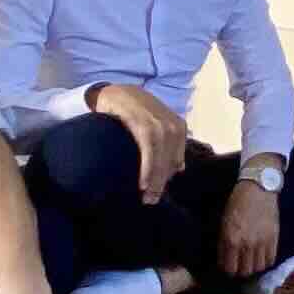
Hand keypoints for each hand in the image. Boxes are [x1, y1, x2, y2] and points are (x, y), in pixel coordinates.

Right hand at [89, 84, 187, 204]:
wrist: (114, 92)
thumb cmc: (133, 112)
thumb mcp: (155, 126)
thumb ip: (167, 145)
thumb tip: (179, 169)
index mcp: (178, 126)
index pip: (177, 158)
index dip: (167, 177)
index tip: (158, 193)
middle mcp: (172, 124)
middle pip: (170, 160)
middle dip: (161, 182)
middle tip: (151, 201)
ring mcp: (159, 122)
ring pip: (161, 157)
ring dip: (155, 179)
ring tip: (147, 197)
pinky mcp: (143, 122)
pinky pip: (149, 149)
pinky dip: (147, 167)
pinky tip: (143, 182)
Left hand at [221, 181, 281, 275]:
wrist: (258, 189)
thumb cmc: (237, 203)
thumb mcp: (224, 222)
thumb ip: (224, 242)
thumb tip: (224, 257)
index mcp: (231, 239)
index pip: (229, 268)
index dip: (228, 269)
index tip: (228, 266)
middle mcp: (246, 244)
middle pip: (244, 271)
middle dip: (240, 270)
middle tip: (240, 265)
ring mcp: (262, 242)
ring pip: (258, 268)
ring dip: (254, 267)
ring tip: (251, 261)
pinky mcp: (274, 238)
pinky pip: (271, 259)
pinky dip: (266, 261)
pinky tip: (262, 256)